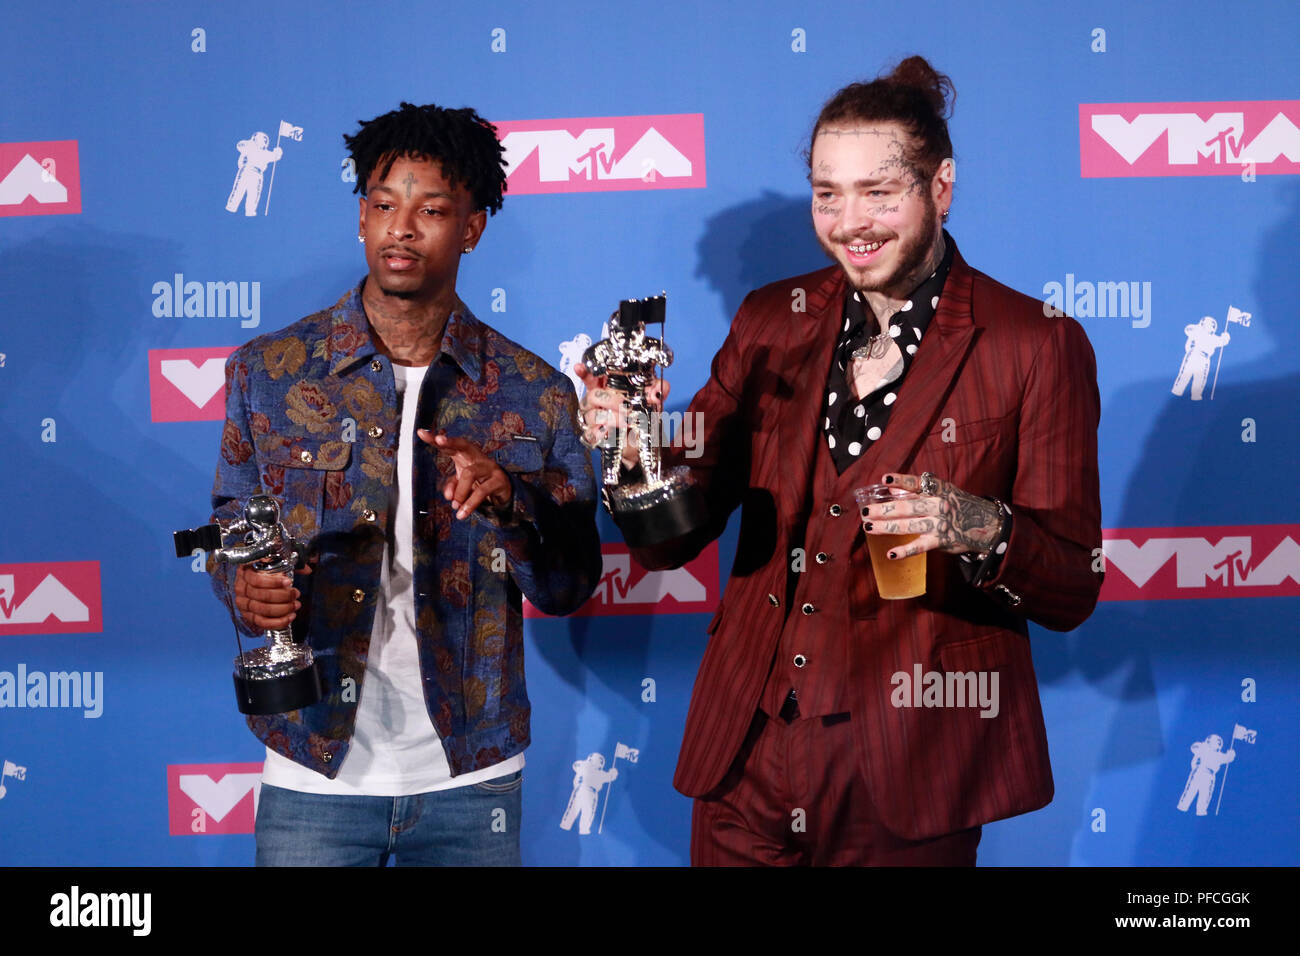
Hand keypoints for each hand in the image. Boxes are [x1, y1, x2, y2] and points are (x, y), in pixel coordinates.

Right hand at [234, 564, 307, 630]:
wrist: (251, 583)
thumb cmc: (262, 572)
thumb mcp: (273, 562)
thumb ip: (288, 564)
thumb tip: (307, 570)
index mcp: (245, 573)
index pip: (257, 580)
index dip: (274, 582)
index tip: (288, 582)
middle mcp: (241, 588)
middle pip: (262, 596)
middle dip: (283, 596)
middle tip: (296, 594)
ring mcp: (242, 603)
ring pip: (263, 610)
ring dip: (283, 609)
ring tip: (295, 605)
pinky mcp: (247, 616)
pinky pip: (262, 622)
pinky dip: (278, 622)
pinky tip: (290, 617)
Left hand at [418, 431, 512, 519]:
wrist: (504, 491)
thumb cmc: (480, 482)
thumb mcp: (462, 484)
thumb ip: (453, 486)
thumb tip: (449, 496)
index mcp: (465, 456)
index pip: (450, 446)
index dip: (436, 440)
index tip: (421, 433)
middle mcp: (477, 457)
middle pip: (463, 444)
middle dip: (450, 442)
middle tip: (439, 440)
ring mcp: (489, 467)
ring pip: (470, 473)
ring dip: (460, 492)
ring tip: (455, 506)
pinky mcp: (498, 479)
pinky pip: (482, 491)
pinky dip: (470, 504)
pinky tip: (463, 512)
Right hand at [574, 362, 669, 467]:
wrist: (642, 440)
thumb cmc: (642, 414)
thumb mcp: (653, 400)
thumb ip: (657, 391)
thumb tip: (656, 392)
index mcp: (605, 388)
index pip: (590, 377)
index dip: (584, 372)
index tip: (579, 367)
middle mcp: (594, 402)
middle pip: (593, 395)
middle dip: (611, 400)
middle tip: (626, 406)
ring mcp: (591, 418)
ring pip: (593, 415)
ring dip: (612, 418)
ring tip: (627, 422)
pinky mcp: (592, 435)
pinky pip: (590, 433)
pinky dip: (602, 433)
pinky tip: (611, 432)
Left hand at [861, 472, 1002, 559]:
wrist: (985, 524)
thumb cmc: (956, 505)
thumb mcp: (941, 492)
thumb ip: (917, 491)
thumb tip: (891, 489)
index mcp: (937, 489)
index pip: (916, 483)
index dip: (901, 481)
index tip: (885, 479)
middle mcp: (938, 504)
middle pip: (906, 507)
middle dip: (883, 510)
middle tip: (864, 512)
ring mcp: (940, 523)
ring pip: (909, 525)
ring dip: (887, 527)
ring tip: (869, 527)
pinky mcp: (942, 540)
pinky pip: (920, 546)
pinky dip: (905, 551)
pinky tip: (891, 553)